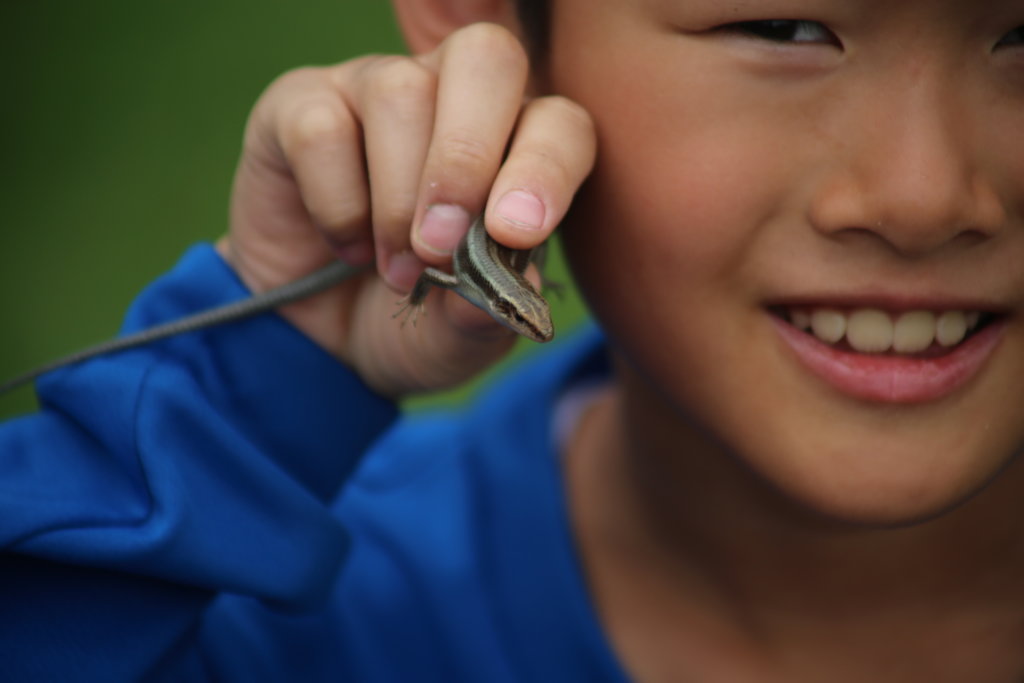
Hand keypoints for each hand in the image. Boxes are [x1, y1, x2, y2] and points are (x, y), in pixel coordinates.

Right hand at [218, 23, 595, 397]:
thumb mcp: (460, 338)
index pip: (558, 123)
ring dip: (397, 200)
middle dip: (467, 155)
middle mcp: (455, 98)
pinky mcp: (303, 106)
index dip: (545, 167)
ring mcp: (377, 90)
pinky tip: (344, 245)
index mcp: (518, 145)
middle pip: (485, 59)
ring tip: (395, 270)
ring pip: (399, 92)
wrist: (326, 339)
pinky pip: (321, 127)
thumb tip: (519, 281)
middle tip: (441, 245)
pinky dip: (336, 201)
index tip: (516, 233)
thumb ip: (489, 312)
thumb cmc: (417, 318)